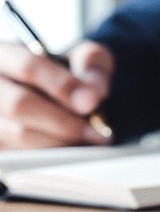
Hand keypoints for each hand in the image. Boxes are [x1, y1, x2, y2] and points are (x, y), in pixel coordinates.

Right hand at [0, 40, 114, 148]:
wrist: (52, 93)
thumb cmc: (66, 73)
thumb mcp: (82, 57)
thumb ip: (90, 64)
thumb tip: (94, 93)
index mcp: (4, 55)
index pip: (29, 67)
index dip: (62, 85)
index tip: (92, 102)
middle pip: (19, 105)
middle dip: (65, 121)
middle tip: (98, 131)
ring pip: (19, 134)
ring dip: (61, 141)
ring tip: (90, 140)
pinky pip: (23, 156)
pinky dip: (52, 155)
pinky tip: (73, 149)